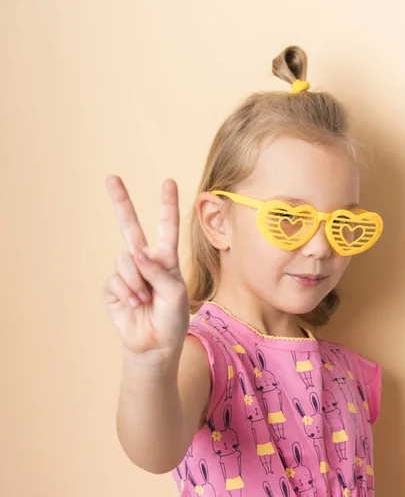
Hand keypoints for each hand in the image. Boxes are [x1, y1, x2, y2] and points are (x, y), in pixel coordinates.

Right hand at [103, 176, 189, 355]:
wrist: (155, 344)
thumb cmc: (172, 318)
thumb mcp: (176, 292)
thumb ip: (159, 270)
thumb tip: (134, 253)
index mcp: (165, 258)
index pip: (166, 226)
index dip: (167, 204)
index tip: (168, 181)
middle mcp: (145, 260)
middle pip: (130, 226)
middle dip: (121, 201)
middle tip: (111, 177)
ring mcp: (128, 272)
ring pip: (126, 260)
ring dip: (138, 283)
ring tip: (145, 299)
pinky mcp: (113, 286)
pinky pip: (117, 279)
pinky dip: (128, 292)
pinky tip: (134, 304)